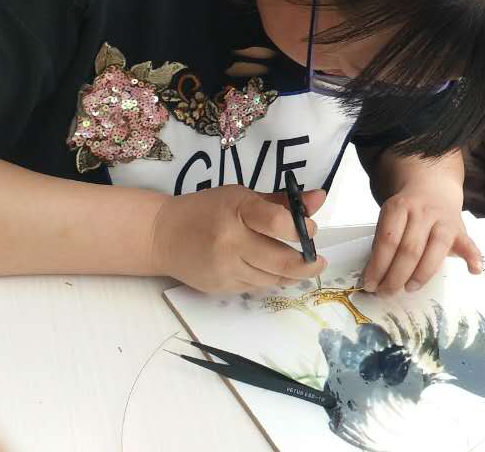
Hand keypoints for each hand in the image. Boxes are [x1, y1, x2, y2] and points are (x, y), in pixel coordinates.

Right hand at [149, 184, 327, 293]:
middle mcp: (231, 242)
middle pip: (280, 260)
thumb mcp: (242, 197)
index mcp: (238, 211)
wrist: (163, 235)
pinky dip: (270, 279)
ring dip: (291, 274)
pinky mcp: (220, 287)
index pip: (277, 222)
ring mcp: (225, 268)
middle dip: (307, 263)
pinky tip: (274, 270)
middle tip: (318, 260)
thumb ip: (282, 201)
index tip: (310, 229)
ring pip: (272, 278)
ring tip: (299, 264)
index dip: (301, 228)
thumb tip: (320, 198)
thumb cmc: (208, 210)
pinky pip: (256, 287)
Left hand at [361, 178, 482, 294]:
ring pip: (435, 249)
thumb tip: (374, 277)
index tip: (370, 284)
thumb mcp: (391, 217)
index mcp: (400, 207)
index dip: (378, 266)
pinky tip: (474, 271)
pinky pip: (468, 244)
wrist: (433, 188)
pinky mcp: (460, 229)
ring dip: (421, 275)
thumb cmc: (408, 212)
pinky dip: (473, 257)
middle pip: (410, 249)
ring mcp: (443, 220)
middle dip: (395, 276)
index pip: (388, 241)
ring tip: (409, 289)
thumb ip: (385, 242)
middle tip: (386, 292)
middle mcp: (423, 212)